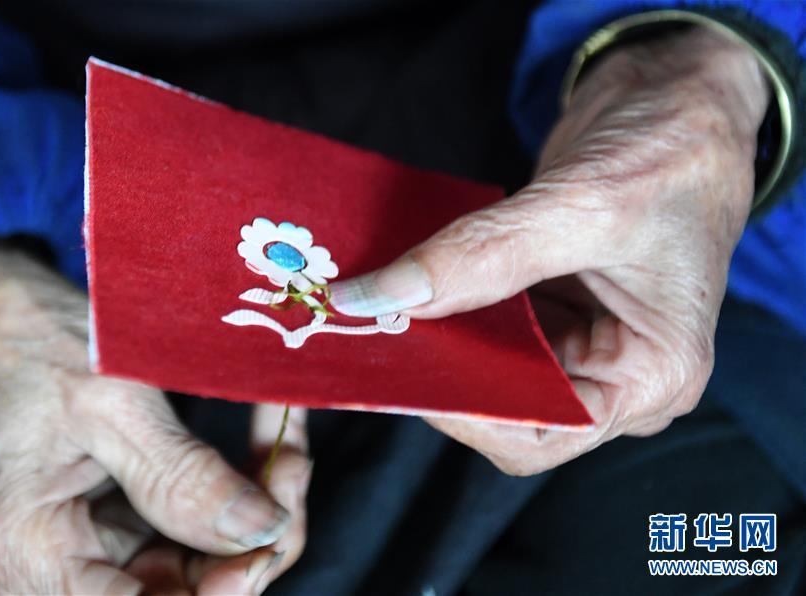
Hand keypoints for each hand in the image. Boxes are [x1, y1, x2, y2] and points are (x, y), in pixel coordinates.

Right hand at [0, 247, 311, 593]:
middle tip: (291, 466)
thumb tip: (260, 531)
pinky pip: (202, 518)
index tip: (270, 532)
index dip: (221, 589)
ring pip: (208, 557)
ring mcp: (106, 541)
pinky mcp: (134, 512)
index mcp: (38, 554)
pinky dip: (245, 481)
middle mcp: (70, 565)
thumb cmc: (32, 346)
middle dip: (256, 536)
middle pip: (188, 589)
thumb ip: (180, 476)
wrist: (2, 314)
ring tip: (286, 442)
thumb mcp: (110, 403)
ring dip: (261, 503)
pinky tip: (269, 436)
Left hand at [329, 27, 768, 474]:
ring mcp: (578, 337)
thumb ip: (481, 256)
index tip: (407, 369)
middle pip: (510, 401)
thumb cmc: (671, 153)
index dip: (470, 413)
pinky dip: (446, 300)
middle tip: (378, 332)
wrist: (676, 97)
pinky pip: (485, 318)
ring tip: (379, 305)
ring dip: (438, 334)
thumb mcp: (581, 206)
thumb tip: (382, 296)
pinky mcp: (548, 303)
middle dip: (447, 369)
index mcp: (652, 376)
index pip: (545, 432)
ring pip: (489, 361)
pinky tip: (406, 279)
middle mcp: (614, 371)